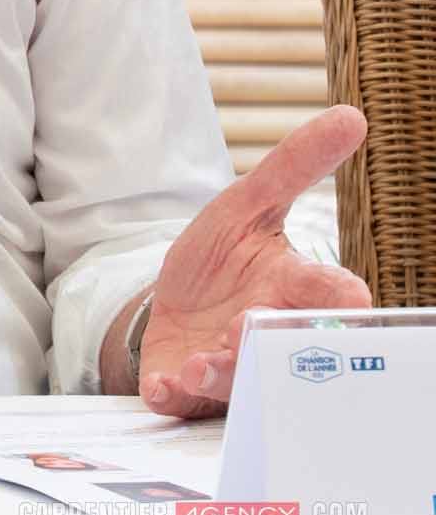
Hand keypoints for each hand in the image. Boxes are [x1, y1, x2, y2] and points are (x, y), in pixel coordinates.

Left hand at [137, 105, 371, 417]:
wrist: (174, 300)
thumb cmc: (225, 255)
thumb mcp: (248, 202)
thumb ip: (295, 165)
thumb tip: (351, 115)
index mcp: (292, 287)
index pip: (330, 293)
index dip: (340, 294)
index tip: (351, 297)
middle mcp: (268, 332)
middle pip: (287, 345)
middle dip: (274, 342)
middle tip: (253, 330)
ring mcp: (229, 364)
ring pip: (238, 380)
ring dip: (222, 373)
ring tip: (201, 363)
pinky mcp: (186, 385)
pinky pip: (183, 399)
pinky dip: (173, 392)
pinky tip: (164, 384)